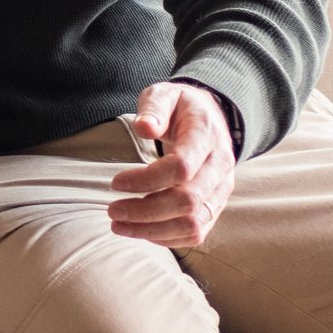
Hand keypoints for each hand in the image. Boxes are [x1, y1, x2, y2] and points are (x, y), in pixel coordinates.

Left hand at [109, 81, 237, 247]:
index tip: (115, 182)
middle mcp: (220, 167)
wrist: (210, 118)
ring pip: (193, 224)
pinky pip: (197, 233)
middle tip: (112, 211)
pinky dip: (167, 238)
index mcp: (207, 137)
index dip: (145, 180)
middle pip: (187, 201)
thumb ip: (154, 108)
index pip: (181, 168)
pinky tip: (140, 230)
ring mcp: (221, 190)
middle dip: (145, 211)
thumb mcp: (165, 94)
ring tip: (120, 226)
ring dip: (153, 231)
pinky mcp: (215, 206)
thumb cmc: (180, 107)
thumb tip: (144, 127)